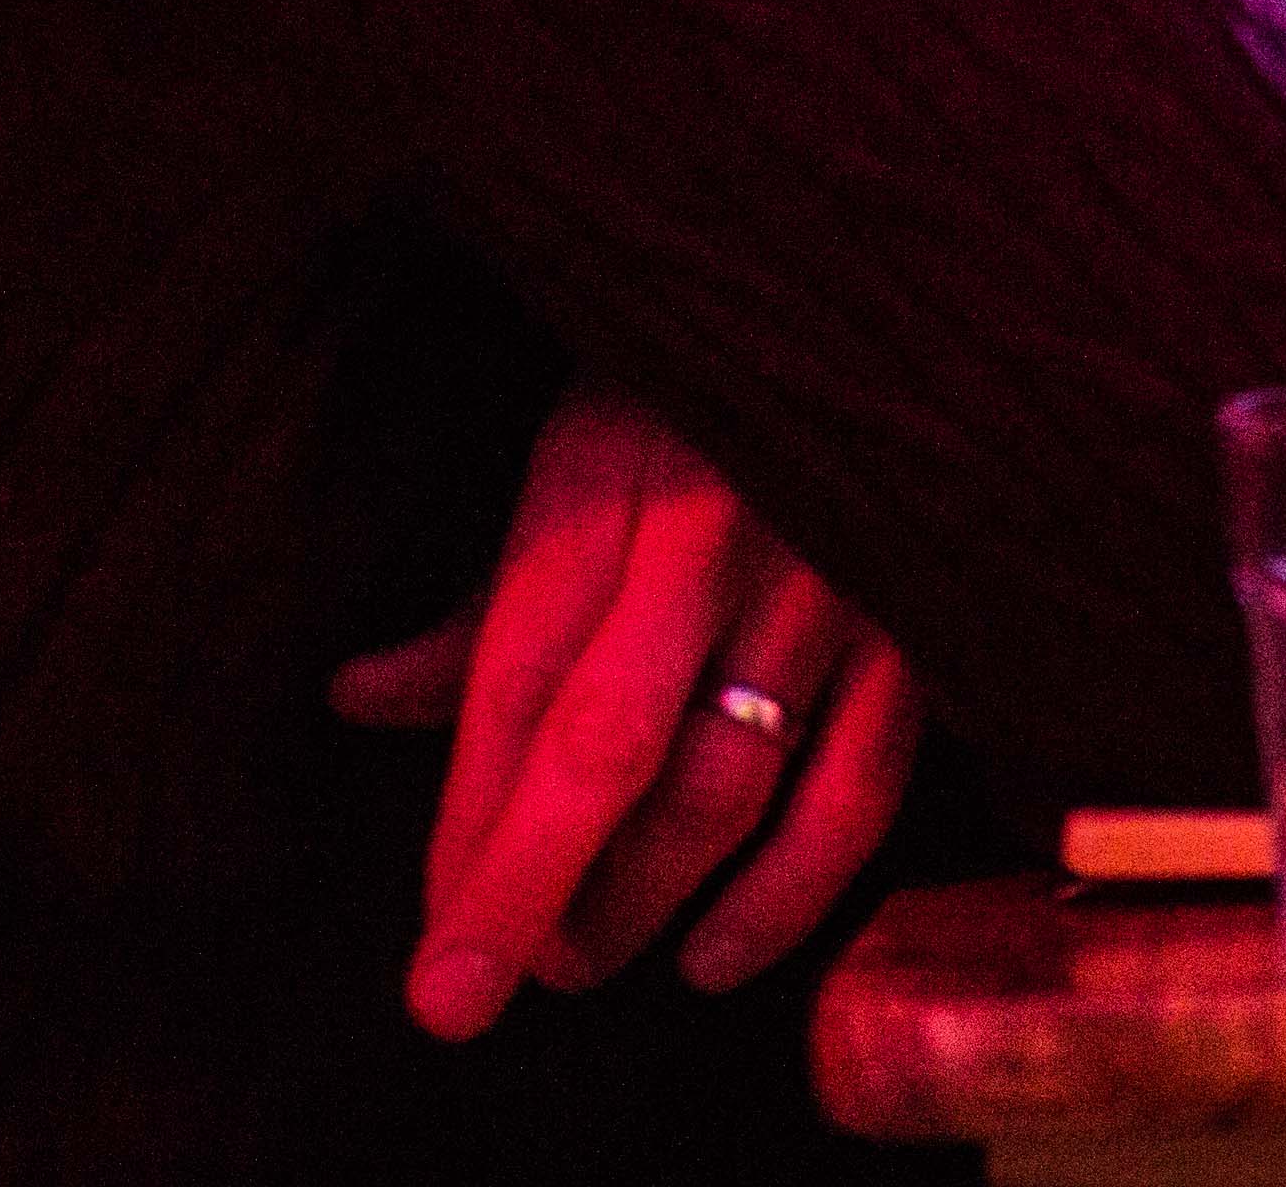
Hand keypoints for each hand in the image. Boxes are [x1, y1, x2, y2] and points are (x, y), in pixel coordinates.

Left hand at [328, 380, 922, 1037]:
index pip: (517, 687)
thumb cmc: (697, 384)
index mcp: (607, 477)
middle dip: (531, 895)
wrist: (886, 290)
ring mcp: (831, 583)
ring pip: (729, 785)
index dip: (468, 833)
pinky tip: (718, 957)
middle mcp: (716, 538)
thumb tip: (360, 700)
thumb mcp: (572, 447)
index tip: (430, 957)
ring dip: (643, 903)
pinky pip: (856, 795)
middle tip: (479, 995)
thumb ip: (487, 595)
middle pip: (610, 752)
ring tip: (580, 960)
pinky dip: (786, 898)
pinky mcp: (925, 628)